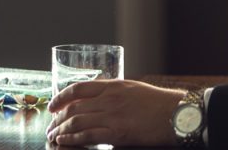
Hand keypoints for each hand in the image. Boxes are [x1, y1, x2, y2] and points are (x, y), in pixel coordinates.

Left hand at [46, 79, 184, 146]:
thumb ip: (116, 94)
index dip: (61, 97)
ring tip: (53, 135)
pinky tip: (64, 141)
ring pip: (76, 121)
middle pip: (73, 106)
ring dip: (60, 129)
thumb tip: (99, 102)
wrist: (177, 114)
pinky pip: (87, 135)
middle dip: (57, 117)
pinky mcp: (117, 132)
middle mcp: (110, 98)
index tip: (53, 104)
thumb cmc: (160, 104)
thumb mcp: (134, 90)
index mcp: (114, 86)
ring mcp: (113, 115)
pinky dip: (72, 138)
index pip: (79, 88)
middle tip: (50, 125)